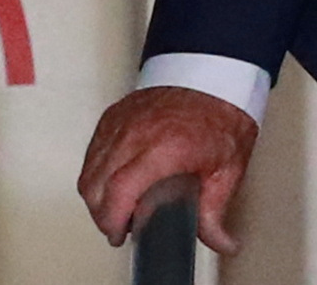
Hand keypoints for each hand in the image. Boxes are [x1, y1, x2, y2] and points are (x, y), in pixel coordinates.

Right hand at [79, 85, 258, 255]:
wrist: (214, 73)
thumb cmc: (221, 114)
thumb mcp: (227, 168)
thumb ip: (215, 212)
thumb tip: (220, 242)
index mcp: (164, 149)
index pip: (120, 191)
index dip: (113, 220)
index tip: (120, 234)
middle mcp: (136, 134)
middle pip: (96, 185)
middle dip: (102, 216)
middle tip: (120, 228)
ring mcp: (121, 123)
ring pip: (89, 170)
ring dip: (97, 196)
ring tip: (117, 208)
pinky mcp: (113, 116)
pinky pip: (92, 152)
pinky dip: (96, 172)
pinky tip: (113, 181)